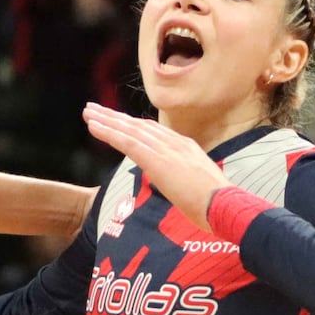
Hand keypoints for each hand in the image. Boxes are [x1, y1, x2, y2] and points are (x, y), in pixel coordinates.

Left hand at [80, 105, 227, 226]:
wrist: (227, 206)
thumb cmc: (218, 205)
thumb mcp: (202, 186)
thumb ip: (188, 180)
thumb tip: (180, 186)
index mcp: (187, 148)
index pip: (154, 132)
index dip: (133, 124)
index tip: (118, 120)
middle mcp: (175, 143)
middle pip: (139, 125)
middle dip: (115, 117)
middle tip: (94, 108)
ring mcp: (166, 150)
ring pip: (129, 130)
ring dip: (106, 120)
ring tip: (88, 112)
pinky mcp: (156, 161)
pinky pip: (127, 142)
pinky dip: (108, 133)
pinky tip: (93, 127)